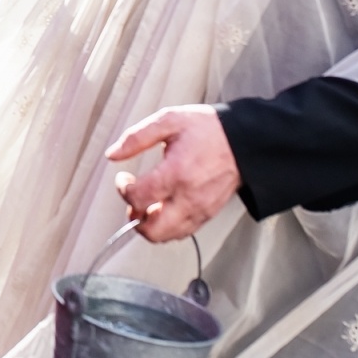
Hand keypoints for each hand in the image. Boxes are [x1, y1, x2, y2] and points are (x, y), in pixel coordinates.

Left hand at [105, 105, 240, 242]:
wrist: (244, 142)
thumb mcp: (169, 121)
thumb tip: (113, 154)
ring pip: (166, 236)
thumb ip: (137, 138)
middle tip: (134, 199)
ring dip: (150, 223)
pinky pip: (182, 232)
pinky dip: (167, 226)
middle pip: (151, 230)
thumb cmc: (207, 130)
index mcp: (176, 173)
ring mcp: (200, 210)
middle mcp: (189, 197)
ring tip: (148, 202)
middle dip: (134, 217)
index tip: (124, 178)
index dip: (123, 190)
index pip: (138, 198)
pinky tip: (164, 206)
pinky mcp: (207, 215)